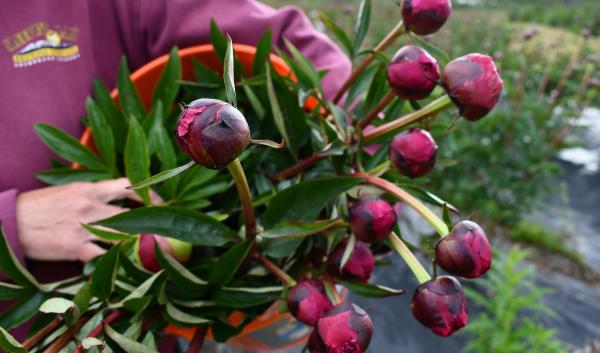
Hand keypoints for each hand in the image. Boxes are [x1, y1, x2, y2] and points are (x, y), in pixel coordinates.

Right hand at [16, 178, 159, 262]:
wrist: (10, 221)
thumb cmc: (39, 206)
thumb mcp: (67, 191)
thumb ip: (93, 194)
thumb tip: (116, 197)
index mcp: (89, 189)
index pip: (128, 186)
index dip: (149, 194)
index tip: (161, 204)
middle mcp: (90, 206)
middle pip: (132, 214)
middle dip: (152, 226)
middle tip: (167, 235)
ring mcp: (83, 227)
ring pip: (122, 235)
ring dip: (139, 244)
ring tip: (154, 252)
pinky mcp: (74, 247)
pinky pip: (101, 256)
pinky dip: (114, 261)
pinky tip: (125, 266)